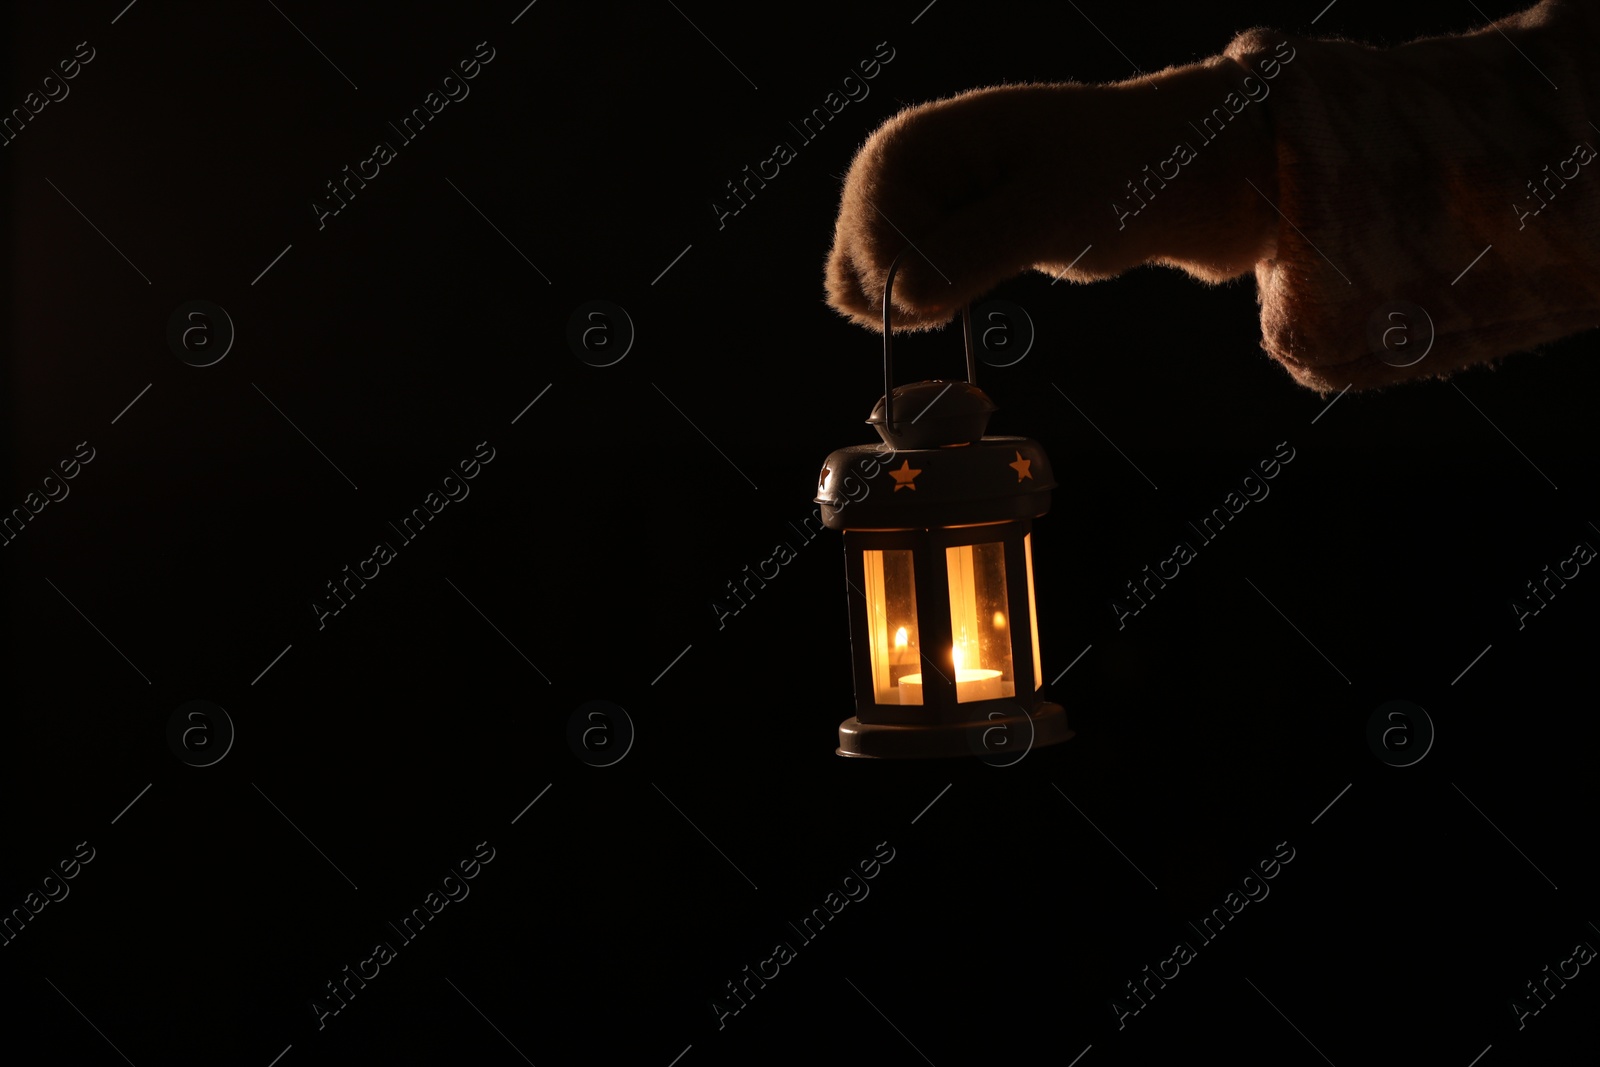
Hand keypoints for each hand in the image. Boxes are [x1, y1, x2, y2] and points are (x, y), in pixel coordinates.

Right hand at [824, 60, 1278, 331]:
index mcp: (911, 146)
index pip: (868, 240)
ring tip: (990, 276)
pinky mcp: (935, 244)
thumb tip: (903, 301)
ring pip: (866, 294)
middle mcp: (897, 178)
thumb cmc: (1121, 171)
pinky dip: (926, 314)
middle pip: (852, 273)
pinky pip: (896, 301)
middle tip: (989, 273)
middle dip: (910, 298)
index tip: (975, 274)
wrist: (1171, 172)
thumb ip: (976, 251)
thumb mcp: (1055, 210)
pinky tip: (977, 291)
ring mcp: (913, 213)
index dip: (913, 277)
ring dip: (918, 311)